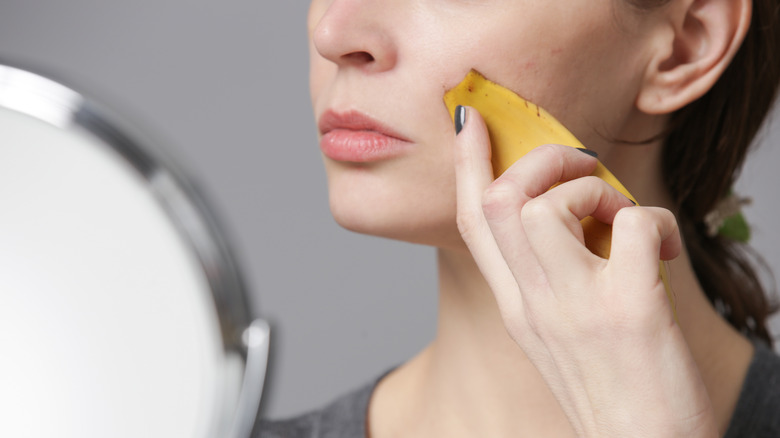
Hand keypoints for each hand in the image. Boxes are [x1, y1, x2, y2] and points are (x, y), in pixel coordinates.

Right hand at [453, 106, 717, 436]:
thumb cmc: (612, 389)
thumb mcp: (558, 331)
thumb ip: (550, 274)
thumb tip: (573, 211)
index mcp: (515, 306)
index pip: (472, 222)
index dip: (467, 164)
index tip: (471, 121)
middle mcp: (533, 304)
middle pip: (501, 202)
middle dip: (540, 160)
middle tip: (580, 168)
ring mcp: (576, 307)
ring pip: (549, 206)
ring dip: (592, 190)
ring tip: (619, 216)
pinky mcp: (628, 312)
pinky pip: (634, 226)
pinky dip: (657, 220)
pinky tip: (666, 250)